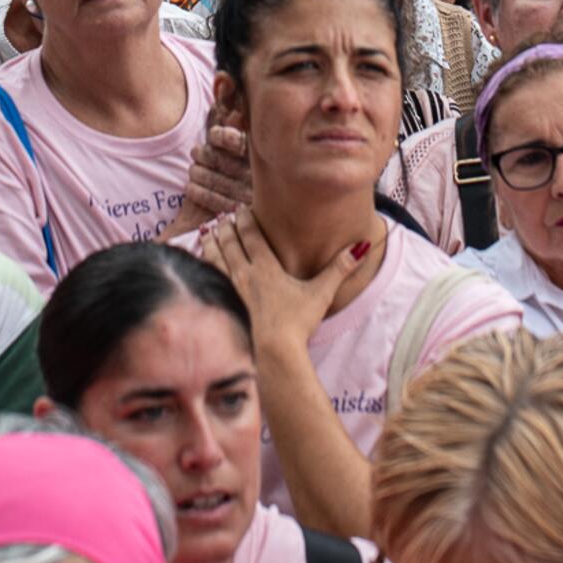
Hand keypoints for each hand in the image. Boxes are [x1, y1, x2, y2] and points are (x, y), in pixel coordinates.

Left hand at [165, 109, 249, 235]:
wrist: (228, 200)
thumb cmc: (227, 153)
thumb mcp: (226, 126)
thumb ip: (226, 101)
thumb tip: (222, 77)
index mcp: (260, 149)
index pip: (240, 141)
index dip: (224, 137)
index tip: (214, 135)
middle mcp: (260, 173)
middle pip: (225, 161)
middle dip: (205, 155)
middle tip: (196, 152)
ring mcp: (252, 195)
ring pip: (217, 180)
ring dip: (199, 173)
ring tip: (193, 170)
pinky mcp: (240, 214)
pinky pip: (215, 202)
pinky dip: (199, 192)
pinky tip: (191, 186)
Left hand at [200, 206, 365, 351]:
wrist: (272, 353)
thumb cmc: (296, 324)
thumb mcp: (320, 294)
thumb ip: (339, 269)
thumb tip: (362, 247)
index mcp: (265, 266)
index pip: (250, 234)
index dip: (244, 219)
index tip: (240, 209)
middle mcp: (244, 273)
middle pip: (230, 241)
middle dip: (226, 227)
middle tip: (223, 217)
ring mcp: (230, 289)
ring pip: (214, 257)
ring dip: (211, 242)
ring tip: (207, 232)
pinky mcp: (221, 305)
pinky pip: (207, 277)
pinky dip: (202, 264)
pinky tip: (200, 263)